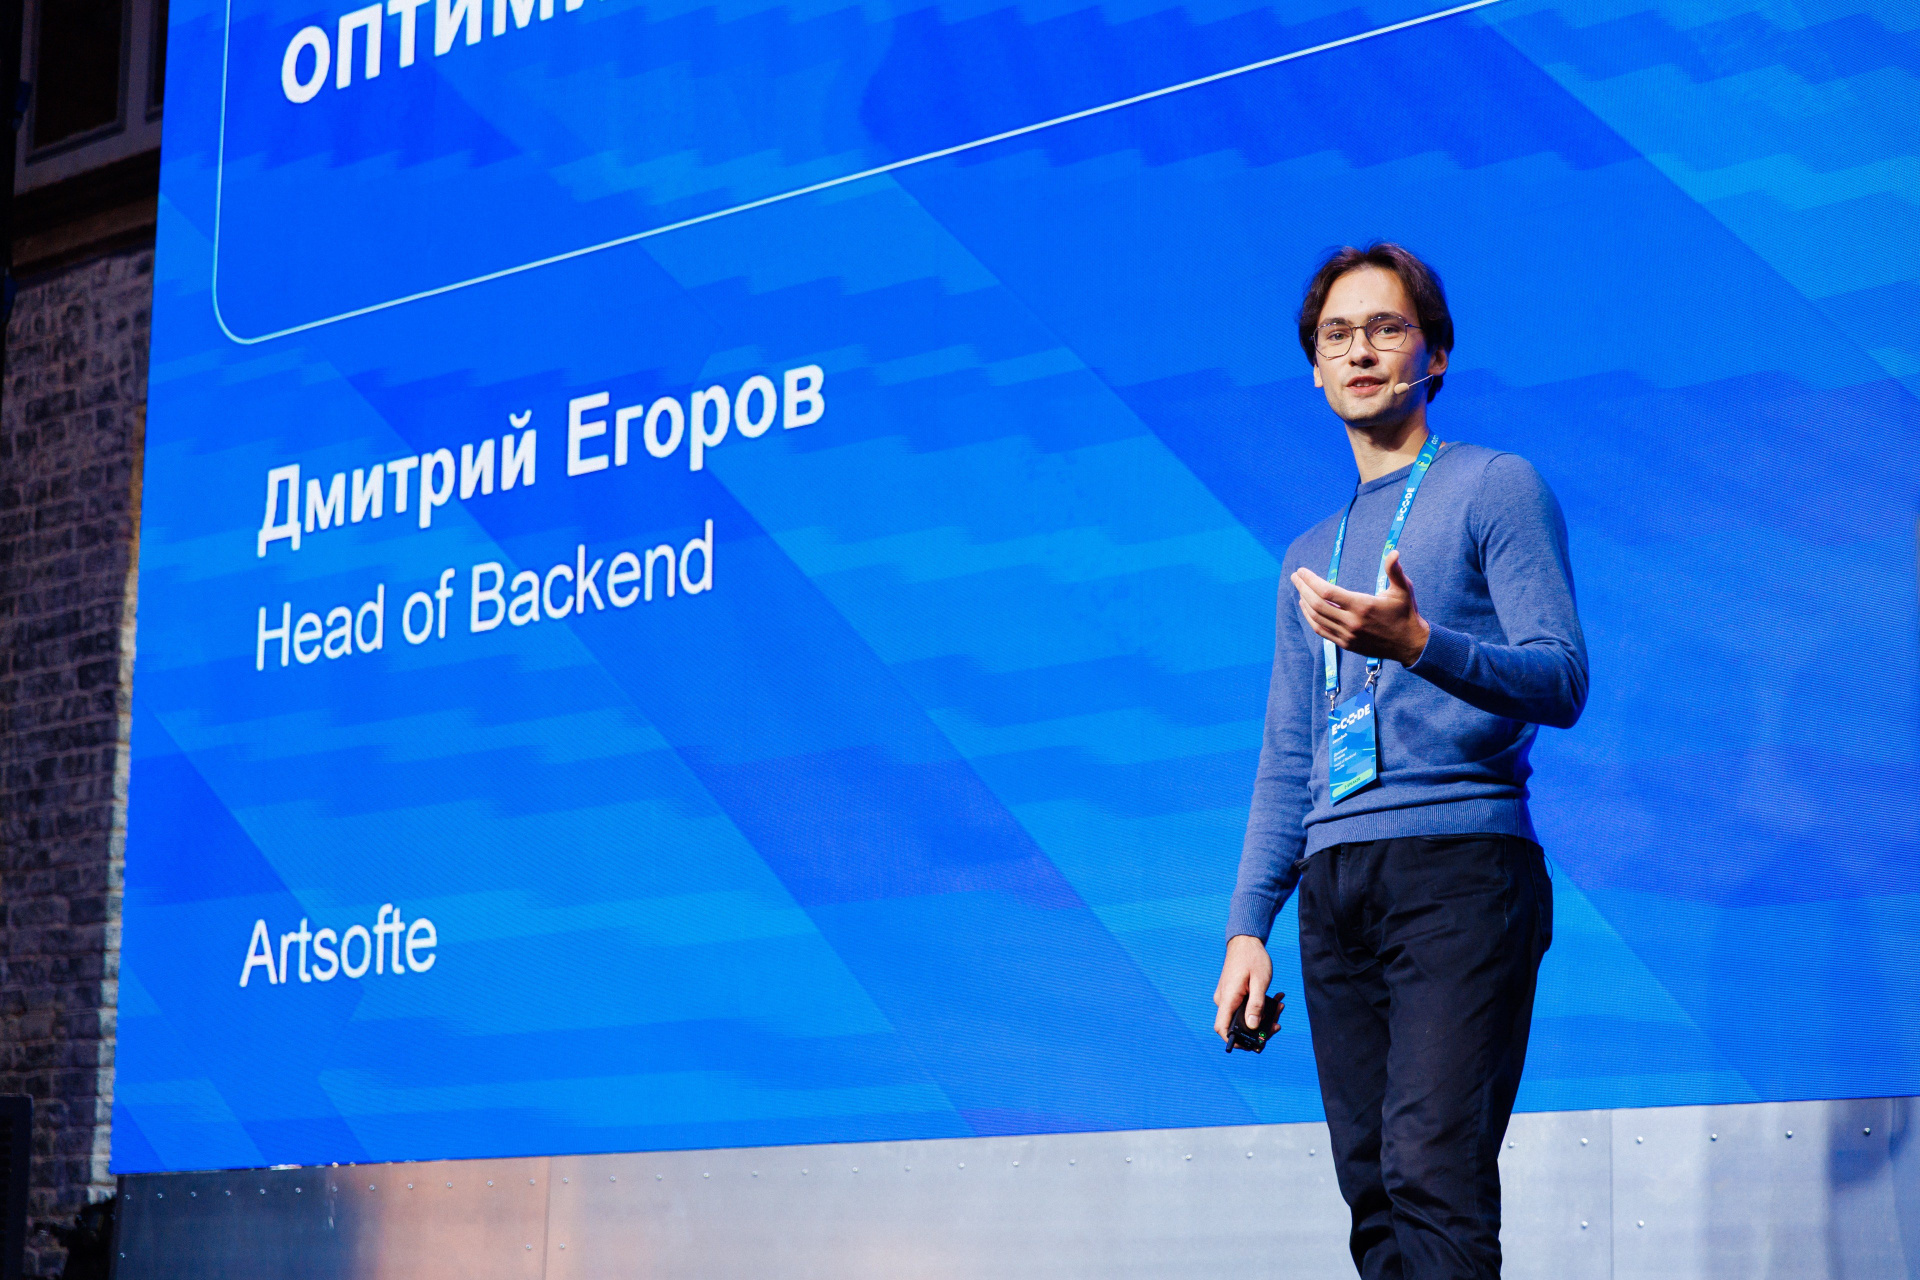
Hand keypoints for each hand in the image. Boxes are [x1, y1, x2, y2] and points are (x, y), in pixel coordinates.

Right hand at [1213, 934, 1273, 1041]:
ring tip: (1280, 1007)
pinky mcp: (1232, 995)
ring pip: (1242, 1017)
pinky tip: (1273, 1001)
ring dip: (1262, 1017)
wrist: (1245, 941)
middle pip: (1236, 1026)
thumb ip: (1257, 1005)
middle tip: (1278, 1023)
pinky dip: (1258, 1008)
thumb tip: (1253, 1027)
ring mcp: (1227, 997)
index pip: (1222, 1028)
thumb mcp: (1260, 981)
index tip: (1252, 1044)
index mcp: (1228, 998)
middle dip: (1259, 1029)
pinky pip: (1243, 1008)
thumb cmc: (1253, 958)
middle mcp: (1223, 1000)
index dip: (1234, 1041)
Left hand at [1291, 550, 1429, 666]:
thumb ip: (1395, 571)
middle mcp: (1352, 622)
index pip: (1327, 592)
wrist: (1409, 644)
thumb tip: (1393, 552)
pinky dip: (1310, 618)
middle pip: (1317, 604)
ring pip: (1316, 619)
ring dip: (1304, 602)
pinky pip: (1321, 631)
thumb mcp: (1403, 589)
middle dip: (1302, 588)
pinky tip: (1307, 608)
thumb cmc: (1406, 612)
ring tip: (1299, 589)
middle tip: (1295, 576)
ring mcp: (1347, 635)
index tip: (1302, 571)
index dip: (1311, 580)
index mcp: (1362, 606)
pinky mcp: (1346, 644)